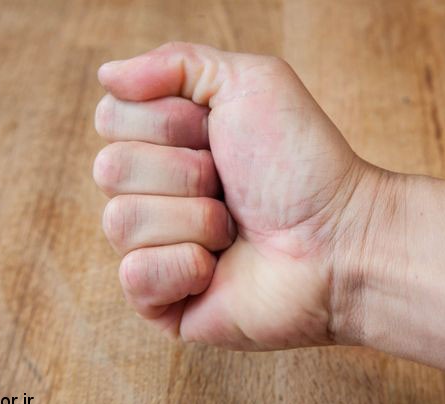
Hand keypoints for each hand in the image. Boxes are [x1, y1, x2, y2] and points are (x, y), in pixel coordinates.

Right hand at [93, 42, 403, 349]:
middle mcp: (153, 191)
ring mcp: (153, 246)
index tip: (219, 135)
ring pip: (121, 220)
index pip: (112, 116)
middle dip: (186, 172)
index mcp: (164, 142)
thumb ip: (176, 63)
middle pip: (111, 168)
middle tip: (230, 186)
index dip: (169, 122)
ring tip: (233, 228)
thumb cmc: (301, 162)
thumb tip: (106, 75)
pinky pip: (134, 275)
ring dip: (193, 219)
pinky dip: (184, 266)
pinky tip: (217, 269)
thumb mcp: (249, 82)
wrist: (338, 239)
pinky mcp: (160, 300)